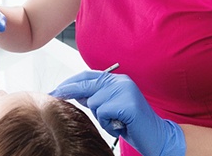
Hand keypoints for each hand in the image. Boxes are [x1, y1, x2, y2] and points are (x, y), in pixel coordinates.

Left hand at [50, 71, 185, 155]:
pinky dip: (108, 124)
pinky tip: (120, 126)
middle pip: (87, 83)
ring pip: (94, 102)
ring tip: (114, 122)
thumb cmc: (132, 124)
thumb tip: (74, 92)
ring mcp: (125, 91)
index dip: (71, 81)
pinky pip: (103, 113)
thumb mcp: (111, 107)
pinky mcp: (128, 104)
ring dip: (100, 117)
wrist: (157, 136)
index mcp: (117, 80)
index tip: (57, 89)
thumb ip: (96, 97)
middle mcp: (121, 81)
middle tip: (54, 94)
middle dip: (69, 90)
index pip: (88, 75)